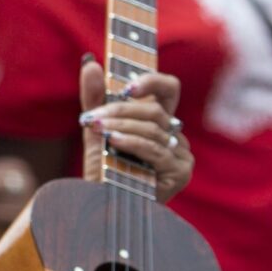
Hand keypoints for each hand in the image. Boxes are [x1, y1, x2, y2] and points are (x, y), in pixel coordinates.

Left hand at [80, 61, 192, 201]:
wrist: (101, 207)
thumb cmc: (103, 169)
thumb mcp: (97, 129)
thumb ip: (95, 98)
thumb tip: (90, 63)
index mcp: (159, 121)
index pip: (168, 89)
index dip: (152, 80)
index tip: (126, 85)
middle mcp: (174, 136)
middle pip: (155, 109)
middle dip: (121, 109)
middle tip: (93, 117)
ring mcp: (181, 155)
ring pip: (153, 128)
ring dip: (121, 126)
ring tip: (98, 129)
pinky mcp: (180, 172)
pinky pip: (156, 150)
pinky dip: (132, 142)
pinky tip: (114, 142)